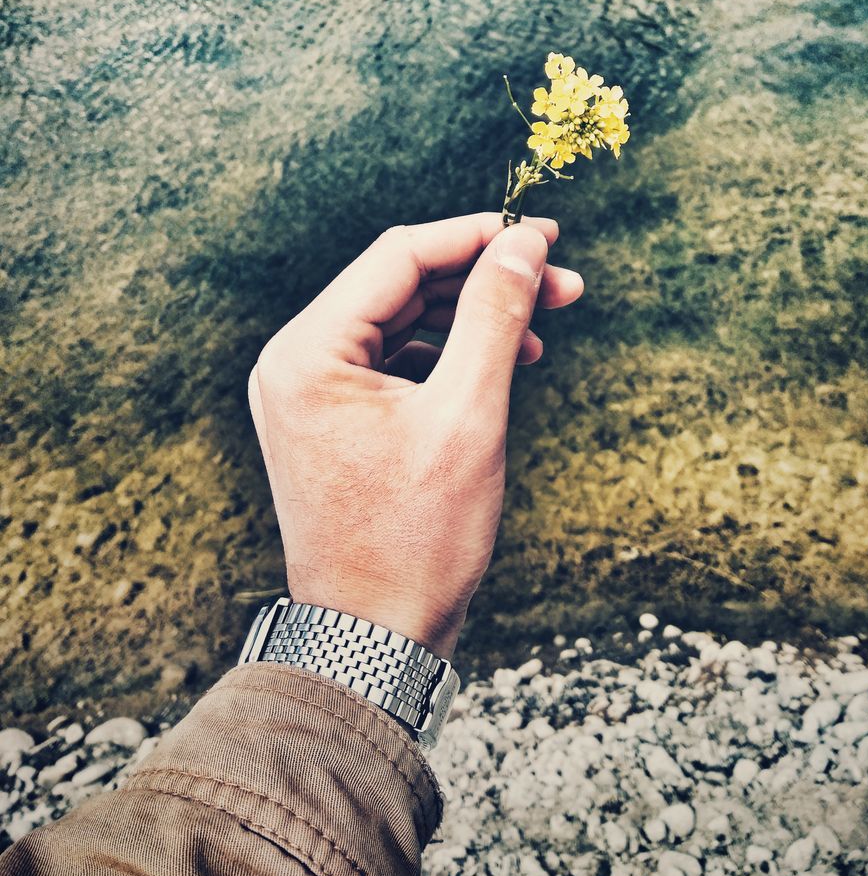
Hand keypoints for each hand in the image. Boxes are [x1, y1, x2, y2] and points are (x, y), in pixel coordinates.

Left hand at [248, 212, 582, 658]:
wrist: (374, 640)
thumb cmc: (416, 539)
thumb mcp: (467, 416)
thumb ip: (494, 316)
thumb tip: (525, 244)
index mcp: (309, 351)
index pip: (400, 256)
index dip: (479, 236)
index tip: (546, 234)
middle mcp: (297, 361)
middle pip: (403, 285)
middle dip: (485, 279)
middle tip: (562, 283)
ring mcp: (311, 392)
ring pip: (404, 321)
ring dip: (473, 317)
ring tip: (542, 325)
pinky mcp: (333, 419)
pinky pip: (396, 361)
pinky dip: (449, 356)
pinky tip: (502, 365)